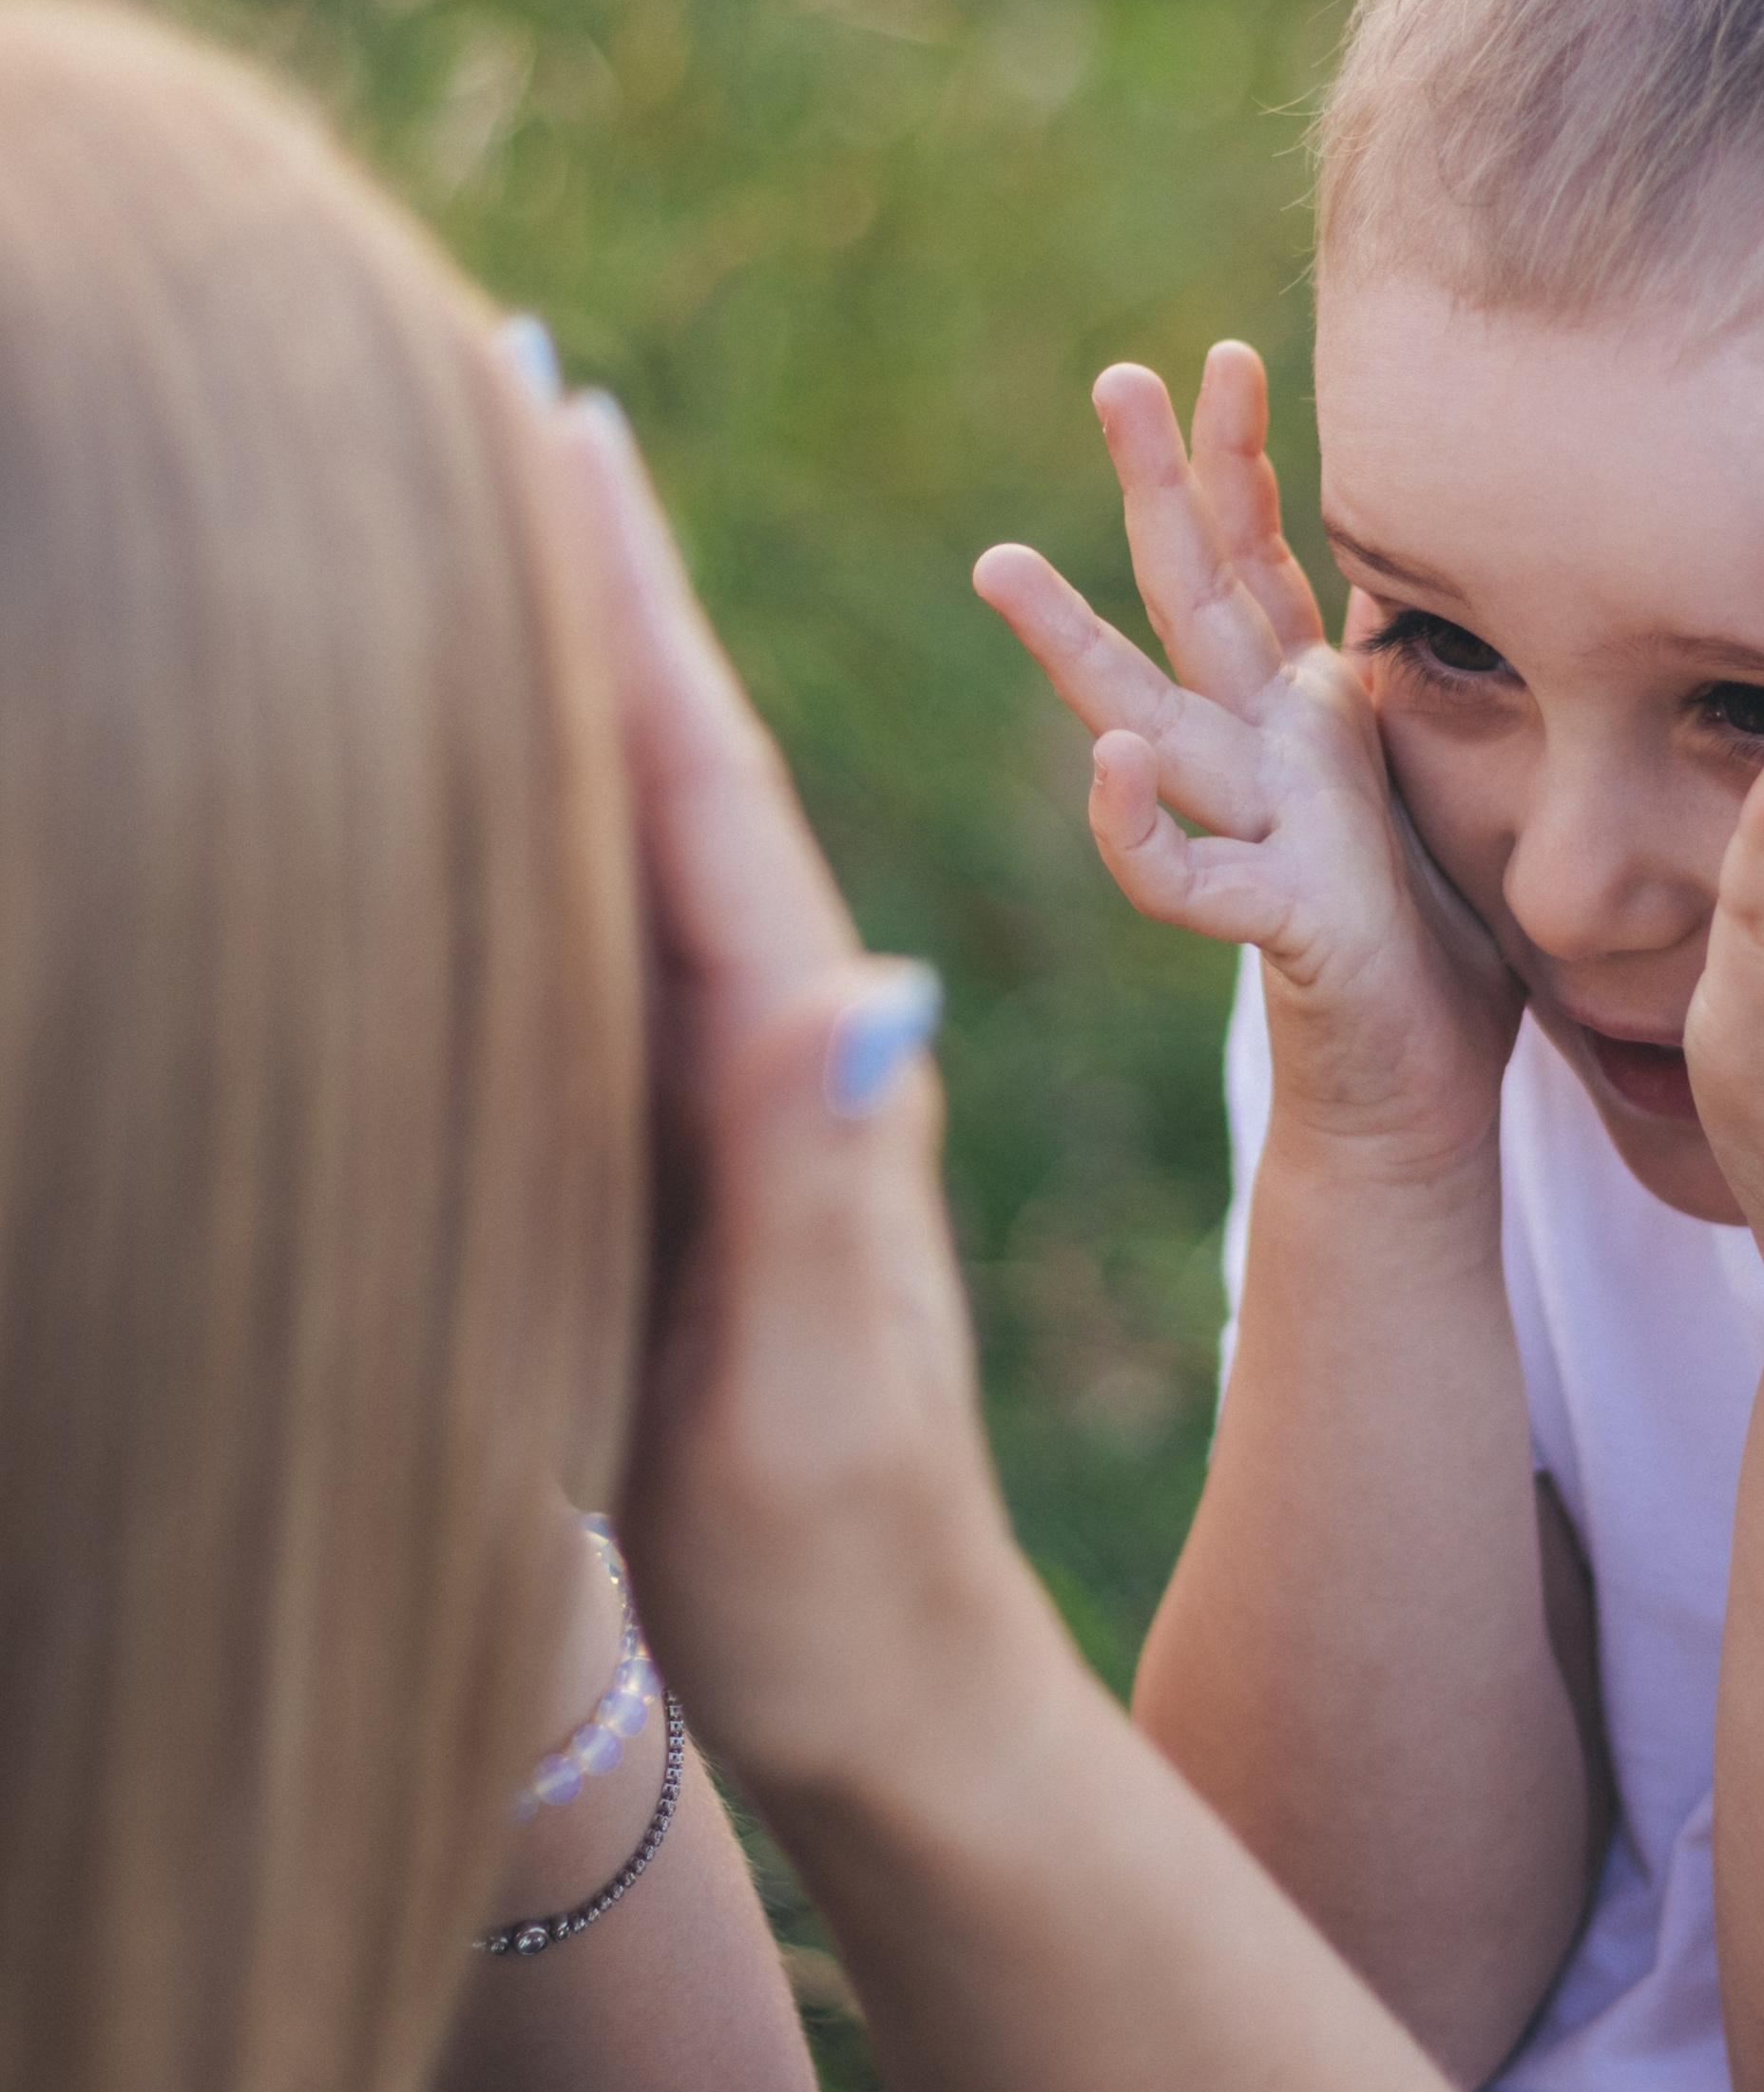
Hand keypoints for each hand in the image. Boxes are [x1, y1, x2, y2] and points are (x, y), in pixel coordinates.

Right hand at [557, 395, 1040, 1801]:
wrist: (905, 1693)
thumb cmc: (838, 1572)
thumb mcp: (812, 1394)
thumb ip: (821, 1196)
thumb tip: (866, 987)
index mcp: (802, 1065)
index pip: (703, 792)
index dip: (619, 614)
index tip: (563, 433)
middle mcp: (789, 1043)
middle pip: (686, 764)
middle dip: (603, 582)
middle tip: (530, 398)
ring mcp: (755, 1089)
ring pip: (666, 828)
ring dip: (606, 667)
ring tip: (536, 524)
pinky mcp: (716, 1149)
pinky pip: (650, 932)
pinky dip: (600, 813)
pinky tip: (552, 773)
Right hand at [973, 345, 1519, 1180]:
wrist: (1418, 1084)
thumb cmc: (1437, 936)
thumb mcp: (1445, 771)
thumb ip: (1426, 682)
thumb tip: (1473, 573)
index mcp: (1308, 707)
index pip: (1259, 558)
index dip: (1241, 460)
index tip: (1229, 353)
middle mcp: (1265, 748)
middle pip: (1189, 593)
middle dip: (1155, 484)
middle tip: (1114, 376)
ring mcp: (1254, 824)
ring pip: (1143, 715)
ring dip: (1071, 643)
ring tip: (1000, 564)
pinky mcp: (1269, 914)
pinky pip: (1179, 870)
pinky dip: (1132, 818)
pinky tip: (1106, 757)